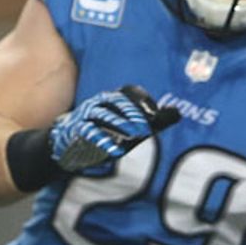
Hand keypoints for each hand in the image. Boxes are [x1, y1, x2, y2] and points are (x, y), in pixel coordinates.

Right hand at [49, 84, 178, 173]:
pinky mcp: (76, 132)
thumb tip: (177, 112)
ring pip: (102, 116)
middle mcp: (98, 104)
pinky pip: (89, 133)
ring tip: (136, 135)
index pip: (127, 92)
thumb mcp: (129, 127)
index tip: (155, 113)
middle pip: (114, 101)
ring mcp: (85, 116)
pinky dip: (103, 142)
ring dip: (119, 124)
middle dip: (131, 112)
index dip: (141, 100)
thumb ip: (152, 121)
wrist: (68, 145)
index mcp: (111, 100)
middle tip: (147, 126)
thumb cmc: (104, 133)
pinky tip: (115, 152)